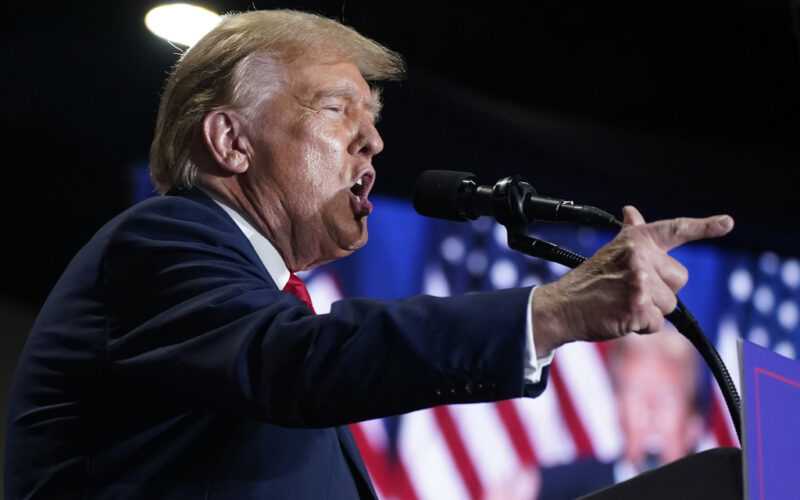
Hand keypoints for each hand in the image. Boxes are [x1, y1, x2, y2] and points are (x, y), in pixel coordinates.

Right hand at [531, 206, 732, 354]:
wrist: (561, 307)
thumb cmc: (587, 283)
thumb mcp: (610, 251)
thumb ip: (630, 234)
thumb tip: (632, 211)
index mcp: (636, 240)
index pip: (676, 229)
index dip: (705, 226)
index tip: (727, 223)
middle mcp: (640, 256)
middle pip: (680, 279)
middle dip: (662, 291)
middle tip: (631, 292)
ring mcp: (640, 280)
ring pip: (670, 305)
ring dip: (650, 311)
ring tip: (622, 304)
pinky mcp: (639, 305)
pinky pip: (657, 323)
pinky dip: (641, 326)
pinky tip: (621, 316)